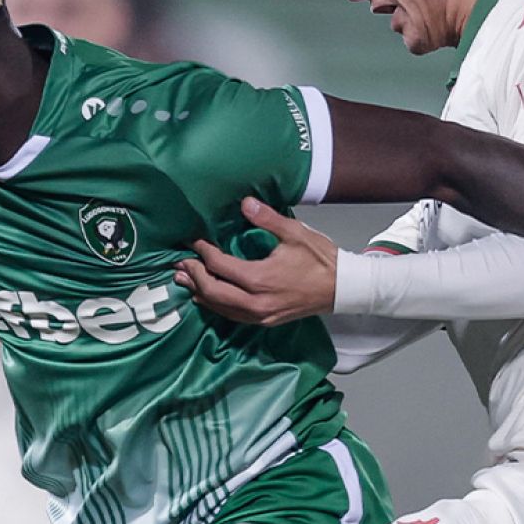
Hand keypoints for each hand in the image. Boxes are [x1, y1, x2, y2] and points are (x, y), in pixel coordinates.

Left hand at [174, 197, 338, 325]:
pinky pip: (232, 316)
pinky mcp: (265, 320)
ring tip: (184, 281)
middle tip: (180, 263)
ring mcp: (260, 315)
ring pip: (221, 308)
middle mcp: (256, 302)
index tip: (194, 240)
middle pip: (213, 292)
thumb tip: (245, 203)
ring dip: (201, 293)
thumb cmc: (320, 260)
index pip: (220, 266)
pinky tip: (208, 298)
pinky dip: (216, 306)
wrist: (342, 289)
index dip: (203, 252)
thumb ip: (267, 219)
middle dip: (194, 276)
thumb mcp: (295, 233)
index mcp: (260, 279)